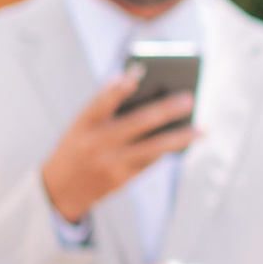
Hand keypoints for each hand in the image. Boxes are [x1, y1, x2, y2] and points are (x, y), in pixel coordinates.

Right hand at [40, 73, 194, 227]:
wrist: (60, 190)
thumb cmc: (78, 146)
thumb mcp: (81, 125)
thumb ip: (105, 108)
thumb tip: (140, 85)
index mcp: (82, 124)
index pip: (99, 102)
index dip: (117, 89)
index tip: (136, 73)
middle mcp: (96, 144)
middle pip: (136, 124)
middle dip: (165, 110)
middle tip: (189, 98)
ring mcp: (109, 164)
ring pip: (151, 149)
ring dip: (180, 138)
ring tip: (202, 128)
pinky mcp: (121, 180)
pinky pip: (150, 163)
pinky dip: (167, 151)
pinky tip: (183, 141)